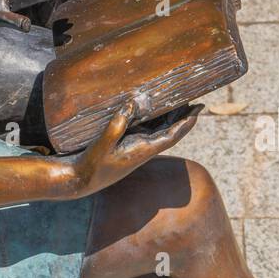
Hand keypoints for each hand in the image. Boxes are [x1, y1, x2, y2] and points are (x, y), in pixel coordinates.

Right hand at [73, 101, 201, 195]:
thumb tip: (132, 103)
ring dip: (170, 114)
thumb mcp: (102, 144)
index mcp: (143, 150)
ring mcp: (135, 146)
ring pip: (158, 128)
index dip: (187, 121)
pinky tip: (151, 105)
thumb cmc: (91, 165)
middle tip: (194, 96)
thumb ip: (117, 124)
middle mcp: (143, 148)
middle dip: (183, 115)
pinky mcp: (125, 143)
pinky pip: (145, 127)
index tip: (199, 108)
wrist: (79, 180)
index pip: (173, 134)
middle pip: (170, 129)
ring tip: (178, 97)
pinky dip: (152, 116)